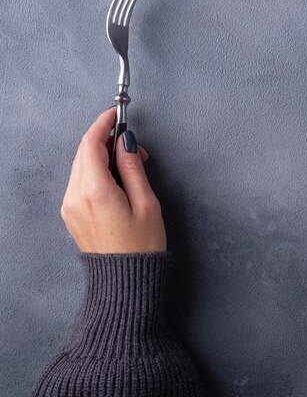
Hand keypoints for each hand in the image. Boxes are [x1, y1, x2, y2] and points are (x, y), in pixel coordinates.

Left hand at [60, 107, 165, 252]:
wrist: (124, 281)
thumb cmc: (140, 247)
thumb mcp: (146, 202)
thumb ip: (133, 167)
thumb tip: (125, 142)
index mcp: (95, 191)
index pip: (91, 144)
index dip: (103, 124)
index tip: (116, 114)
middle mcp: (75, 196)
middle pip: (84, 152)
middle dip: (107, 141)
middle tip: (135, 147)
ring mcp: (70, 206)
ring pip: (82, 165)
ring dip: (102, 156)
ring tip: (131, 165)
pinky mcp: (71, 213)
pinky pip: (80, 181)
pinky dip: (97, 171)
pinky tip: (118, 178)